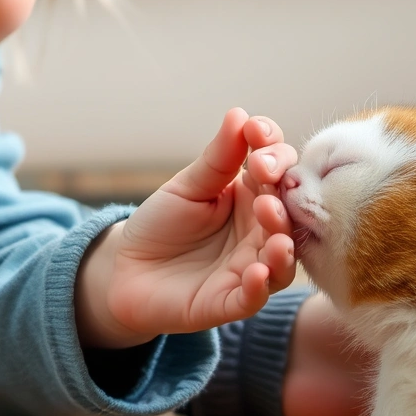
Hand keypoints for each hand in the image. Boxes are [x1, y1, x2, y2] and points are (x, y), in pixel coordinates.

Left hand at [76, 109, 296, 347]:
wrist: (126, 269)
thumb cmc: (162, 223)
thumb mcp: (187, 186)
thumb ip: (218, 158)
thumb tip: (240, 114)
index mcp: (253, 194)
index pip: (280, 166)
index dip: (274, 148)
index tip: (257, 134)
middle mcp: (261, 230)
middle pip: (289, 209)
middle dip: (283, 191)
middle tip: (265, 175)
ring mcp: (252, 266)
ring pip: (283, 256)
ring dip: (282, 237)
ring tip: (270, 215)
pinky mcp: (233, 301)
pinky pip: (255, 296)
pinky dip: (259, 284)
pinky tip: (256, 271)